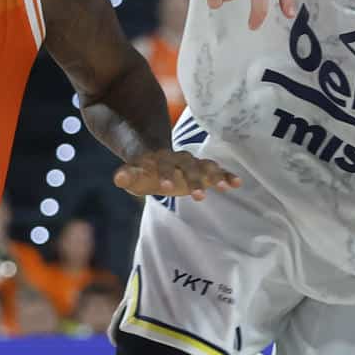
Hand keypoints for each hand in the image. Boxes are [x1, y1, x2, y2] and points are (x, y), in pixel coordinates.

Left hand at [114, 150, 240, 200]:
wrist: (157, 156)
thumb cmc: (144, 171)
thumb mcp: (133, 175)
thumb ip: (128, 176)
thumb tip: (118, 178)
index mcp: (160, 160)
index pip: (162, 166)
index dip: (164, 175)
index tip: (165, 187)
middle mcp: (179, 159)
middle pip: (188, 167)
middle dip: (193, 180)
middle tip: (199, 197)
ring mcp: (193, 164)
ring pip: (205, 167)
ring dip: (214, 176)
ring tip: (223, 187)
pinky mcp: (204, 170)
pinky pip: (217, 171)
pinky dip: (226, 176)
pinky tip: (237, 183)